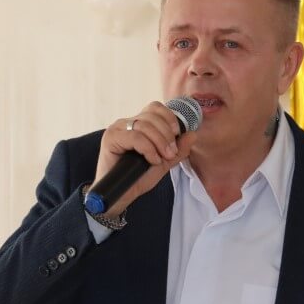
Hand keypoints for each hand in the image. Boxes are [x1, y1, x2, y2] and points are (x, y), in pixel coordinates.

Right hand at [91, 101, 196, 216]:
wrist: (120, 195)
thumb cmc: (138, 178)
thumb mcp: (164, 162)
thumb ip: (178, 149)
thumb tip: (192, 134)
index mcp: (138, 124)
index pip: (155, 108)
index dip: (169, 118)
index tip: (177, 135)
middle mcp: (126, 123)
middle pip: (152, 116)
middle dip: (167, 134)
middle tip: (170, 153)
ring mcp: (118, 129)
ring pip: (145, 125)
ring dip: (160, 142)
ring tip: (162, 158)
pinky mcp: (111, 138)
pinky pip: (135, 137)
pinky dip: (148, 149)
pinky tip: (152, 160)